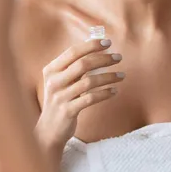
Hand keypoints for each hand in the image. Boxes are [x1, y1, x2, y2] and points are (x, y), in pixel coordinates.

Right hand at [35, 38, 124, 153]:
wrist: (49, 129)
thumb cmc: (60, 100)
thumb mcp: (61, 82)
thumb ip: (73, 68)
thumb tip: (97, 51)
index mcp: (51, 70)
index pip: (72, 52)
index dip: (91, 45)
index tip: (108, 43)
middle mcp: (53, 81)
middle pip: (82, 65)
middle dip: (103, 59)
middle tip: (118, 57)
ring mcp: (60, 97)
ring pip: (89, 82)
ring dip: (108, 76)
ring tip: (121, 75)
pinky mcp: (67, 111)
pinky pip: (90, 99)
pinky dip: (105, 93)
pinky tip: (115, 91)